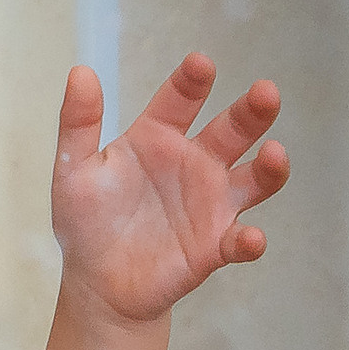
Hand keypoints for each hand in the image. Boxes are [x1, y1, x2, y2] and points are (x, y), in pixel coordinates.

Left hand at [52, 53, 289, 323]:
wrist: (96, 285)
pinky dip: (249, 240)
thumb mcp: (74, 172)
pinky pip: (239, 241)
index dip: (191, 82)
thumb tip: (79, 71)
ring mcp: (211, 203)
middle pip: (233, 129)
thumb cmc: (86, 223)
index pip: (181, 100)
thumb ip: (78, 125)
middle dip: (252, 111)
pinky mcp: (215, 246)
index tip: (200, 65)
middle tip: (266, 93)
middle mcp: (194, 163)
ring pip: (254, 178)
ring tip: (274, 154)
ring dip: (270, 167)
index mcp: (158, 137)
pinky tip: (250, 239)